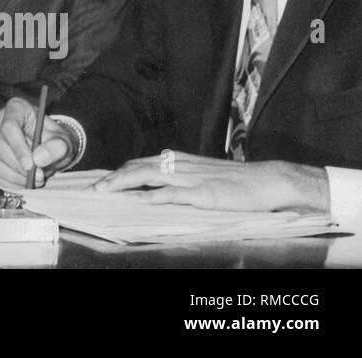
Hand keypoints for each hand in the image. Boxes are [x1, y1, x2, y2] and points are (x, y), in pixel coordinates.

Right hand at [0, 97, 77, 186]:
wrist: (50, 150)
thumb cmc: (55, 141)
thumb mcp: (64, 142)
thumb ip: (56, 148)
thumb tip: (38, 159)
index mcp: (16, 108)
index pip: (9, 126)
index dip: (18, 147)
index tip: (31, 165)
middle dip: (18, 166)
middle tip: (38, 176)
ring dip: (16, 177)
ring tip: (35, 179)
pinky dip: (11, 183)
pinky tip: (25, 181)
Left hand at [92, 151, 330, 212]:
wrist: (268, 181)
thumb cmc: (237, 182)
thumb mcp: (203, 175)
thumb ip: (181, 177)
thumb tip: (159, 183)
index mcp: (180, 161)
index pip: (141, 163)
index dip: (120, 172)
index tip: (101, 181)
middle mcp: (181, 165)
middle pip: (138, 168)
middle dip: (113, 178)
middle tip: (92, 188)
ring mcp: (191, 179)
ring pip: (148, 176)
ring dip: (123, 184)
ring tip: (105, 191)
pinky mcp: (203, 194)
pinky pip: (173, 193)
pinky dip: (153, 196)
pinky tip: (139, 200)